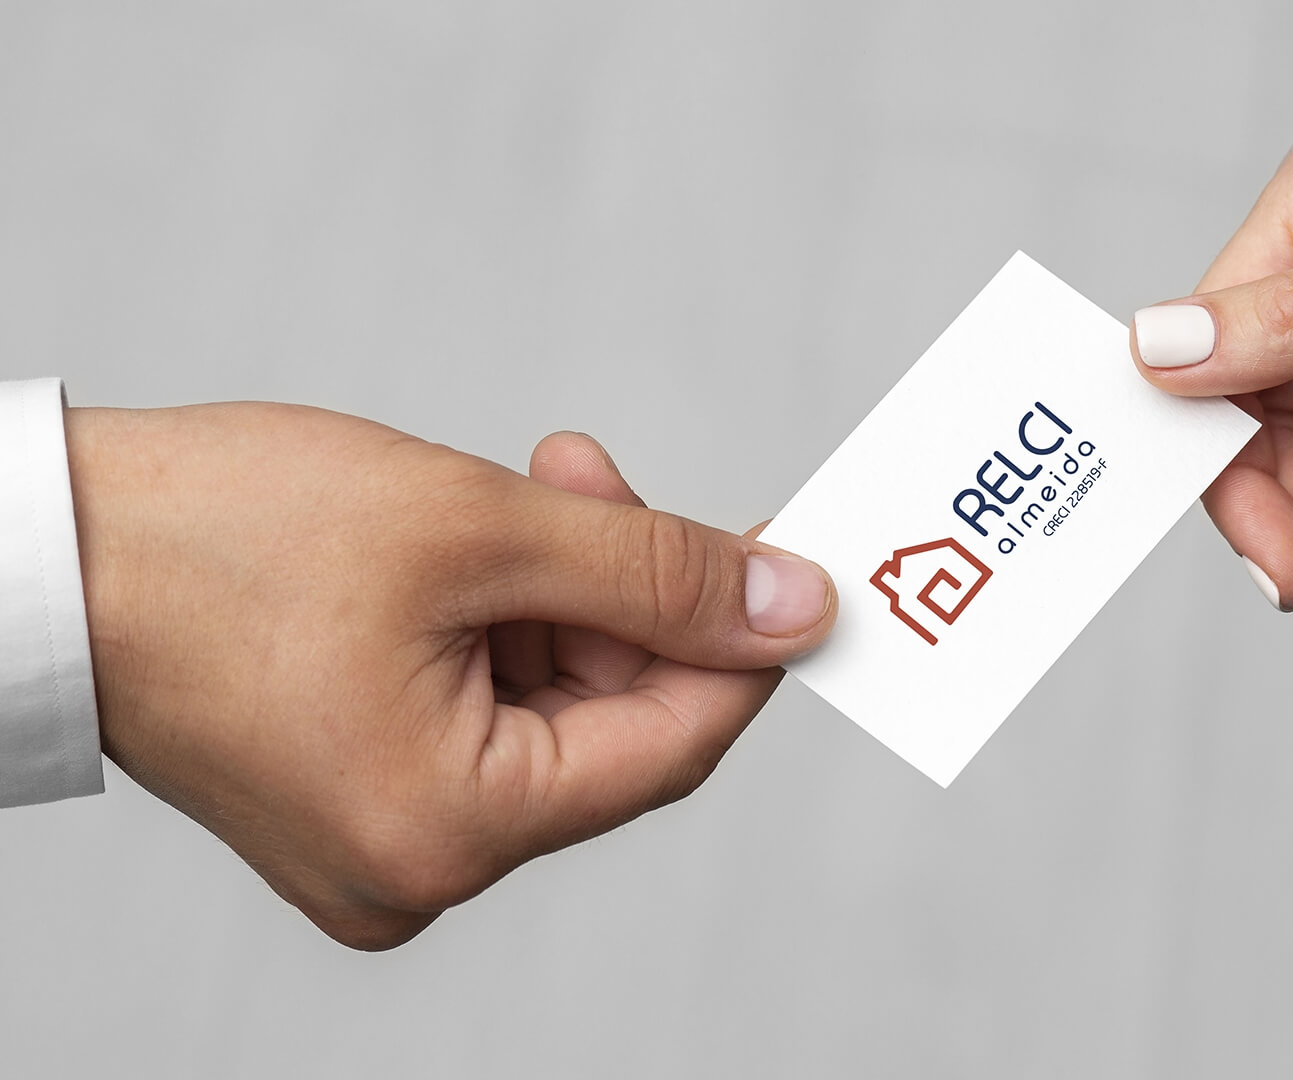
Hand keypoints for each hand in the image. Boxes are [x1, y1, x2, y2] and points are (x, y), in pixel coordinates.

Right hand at [66, 404, 835, 949]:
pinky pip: (481, 718)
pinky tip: (470, 548)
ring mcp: (380, 843)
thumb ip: (657, 571)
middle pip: (609, 726)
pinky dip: (501, 629)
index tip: (790, 555)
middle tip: (595, 478)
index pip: (672, 743)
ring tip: (519, 489)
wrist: (37, 551)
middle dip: (626, 594)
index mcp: (451, 829)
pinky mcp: (351, 800)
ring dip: (561, 596)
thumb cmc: (219, 537)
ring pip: (548, 711)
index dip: (743, 640)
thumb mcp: (477, 526)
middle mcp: (420, 868)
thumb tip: (796, 608)